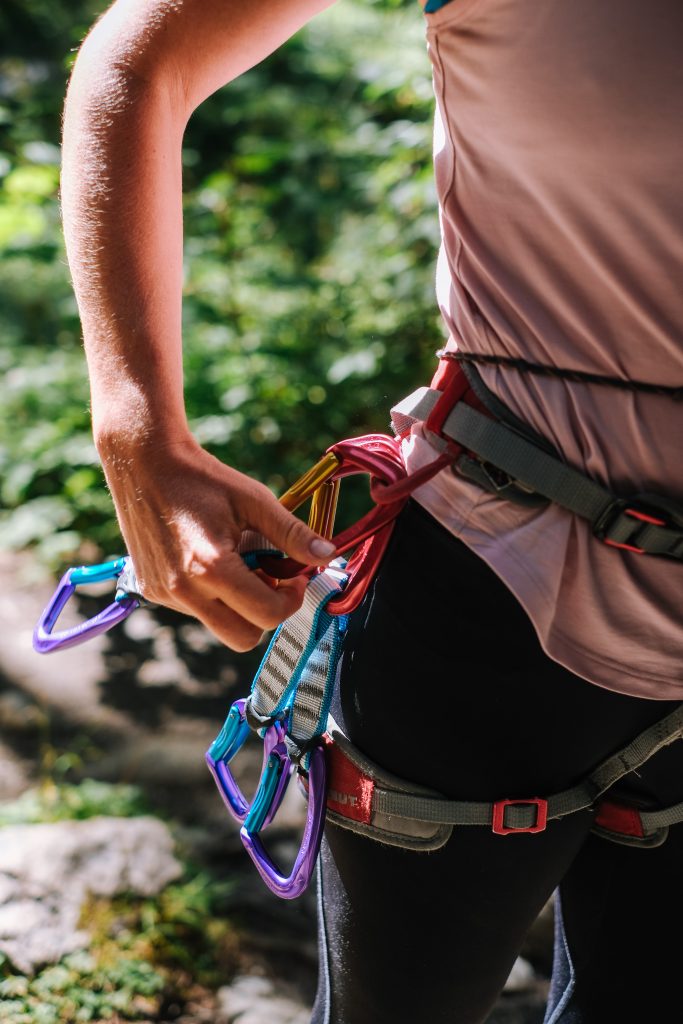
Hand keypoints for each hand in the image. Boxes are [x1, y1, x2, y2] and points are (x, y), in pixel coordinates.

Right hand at [99, 435, 335, 650]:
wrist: (144, 464)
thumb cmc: (203, 478)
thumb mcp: (254, 500)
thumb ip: (291, 533)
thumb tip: (327, 556)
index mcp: (211, 568)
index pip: (267, 615)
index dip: (291, 598)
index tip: (293, 573)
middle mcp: (184, 590)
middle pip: (243, 638)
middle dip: (264, 613)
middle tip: (267, 575)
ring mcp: (164, 594)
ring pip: (218, 624)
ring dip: (236, 603)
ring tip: (234, 558)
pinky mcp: (151, 591)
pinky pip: (194, 610)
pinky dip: (210, 594)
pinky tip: (206, 558)